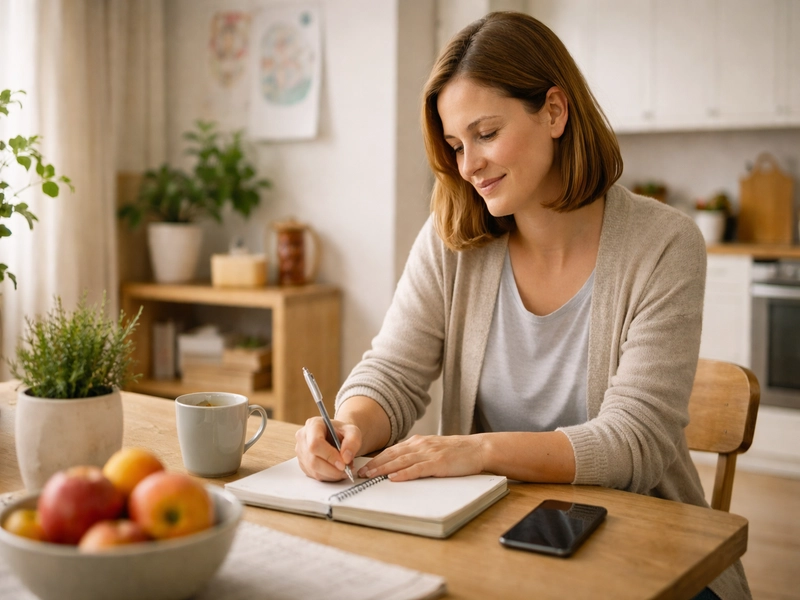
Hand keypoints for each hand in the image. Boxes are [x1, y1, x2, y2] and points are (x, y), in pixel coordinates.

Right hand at [295, 417, 361, 480]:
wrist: (338, 436)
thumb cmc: (343, 432)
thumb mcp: (353, 432)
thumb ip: (353, 442)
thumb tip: (346, 458)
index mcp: (313, 425)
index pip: (315, 443)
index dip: (329, 456)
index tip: (343, 464)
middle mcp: (303, 437)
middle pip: (313, 460)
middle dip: (332, 469)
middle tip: (347, 470)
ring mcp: (301, 451)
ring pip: (314, 470)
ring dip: (332, 474)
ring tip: (345, 469)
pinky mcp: (303, 463)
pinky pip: (314, 475)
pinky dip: (328, 476)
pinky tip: (336, 471)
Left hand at [357, 434, 484, 481]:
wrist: (477, 448)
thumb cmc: (457, 451)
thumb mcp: (433, 449)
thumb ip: (418, 454)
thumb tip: (400, 464)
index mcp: (418, 442)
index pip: (392, 450)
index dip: (377, 458)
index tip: (364, 466)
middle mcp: (421, 445)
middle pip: (392, 455)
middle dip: (375, 464)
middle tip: (361, 473)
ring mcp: (429, 453)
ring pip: (401, 461)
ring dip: (384, 469)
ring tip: (371, 475)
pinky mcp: (438, 463)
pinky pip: (417, 469)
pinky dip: (404, 474)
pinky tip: (394, 478)